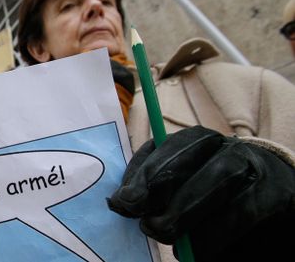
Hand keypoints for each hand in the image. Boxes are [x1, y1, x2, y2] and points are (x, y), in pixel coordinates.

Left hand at [108, 126, 294, 260]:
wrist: (265, 210)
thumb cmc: (208, 200)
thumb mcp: (177, 191)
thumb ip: (151, 191)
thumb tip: (118, 202)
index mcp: (196, 142)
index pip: (166, 144)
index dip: (142, 170)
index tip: (120, 200)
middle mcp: (224, 146)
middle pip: (190, 153)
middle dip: (159, 183)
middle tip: (142, 218)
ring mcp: (252, 167)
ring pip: (216, 179)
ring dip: (185, 210)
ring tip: (163, 233)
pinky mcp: (273, 194)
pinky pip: (240, 211)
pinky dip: (213, 234)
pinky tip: (195, 249)